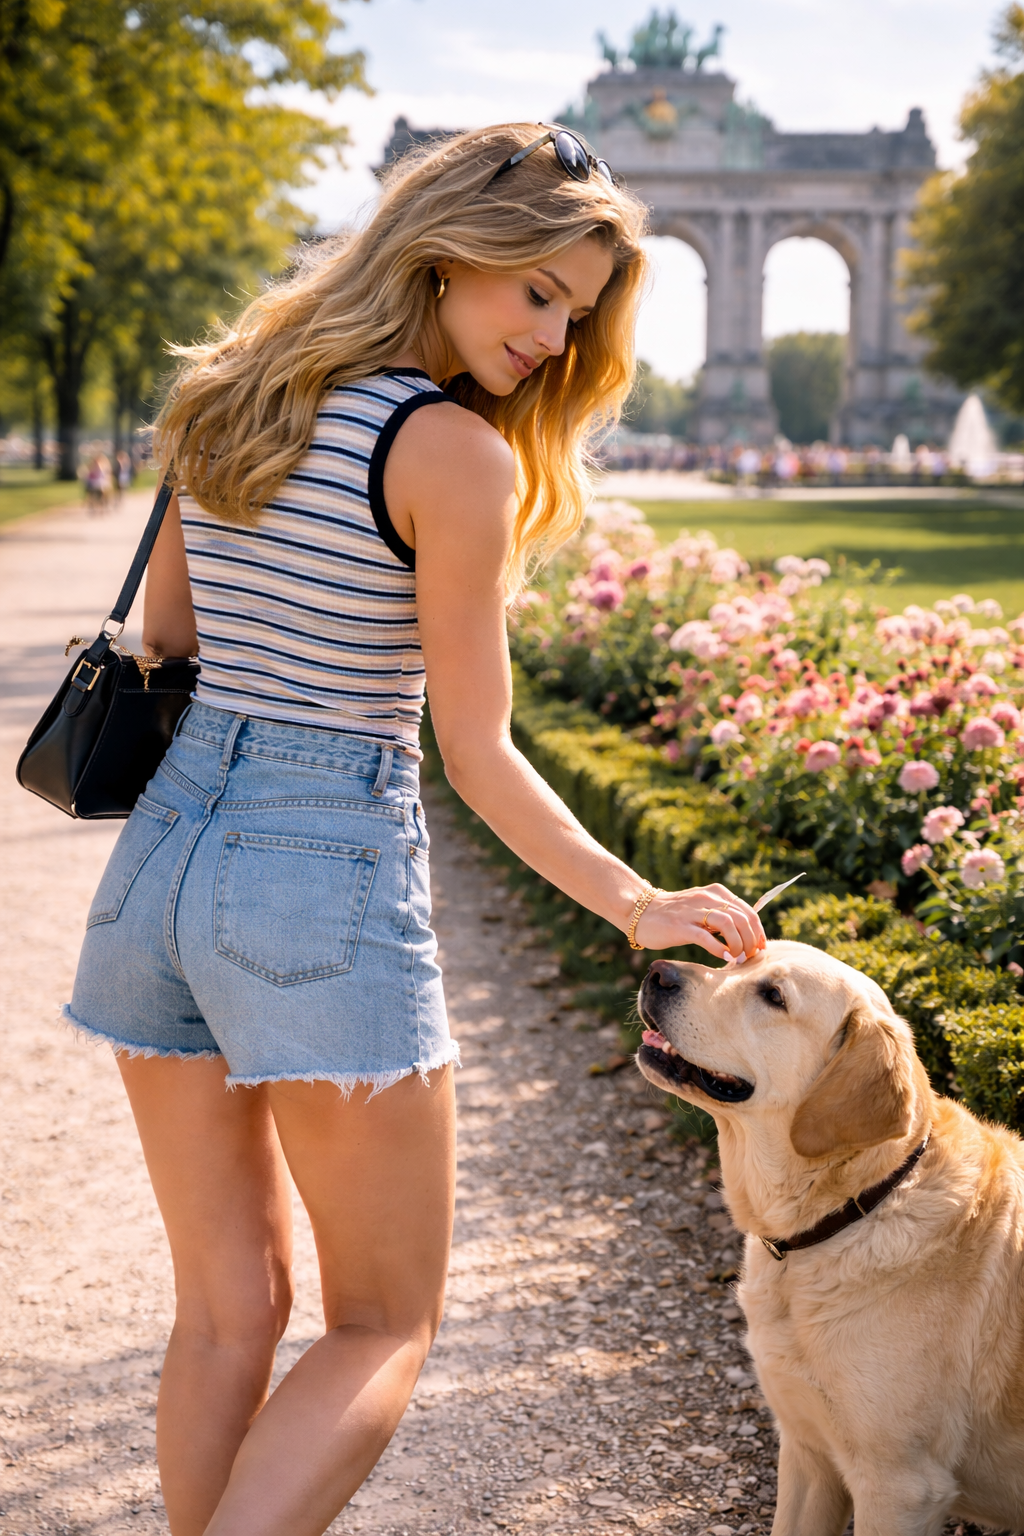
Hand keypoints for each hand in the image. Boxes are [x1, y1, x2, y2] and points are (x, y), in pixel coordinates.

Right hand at [634, 883, 765, 959]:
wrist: (641, 912)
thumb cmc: (676, 915)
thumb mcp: (702, 908)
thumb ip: (723, 916)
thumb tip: (748, 936)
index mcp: (716, 892)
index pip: (748, 911)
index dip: (758, 932)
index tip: (759, 948)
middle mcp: (707, 898)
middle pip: (742, 918)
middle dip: (751, 940)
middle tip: (749, 956)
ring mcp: (693, 911)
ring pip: (729, 924)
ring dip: (739, 944)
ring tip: (737, 957)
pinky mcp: (681, 926)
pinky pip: (706, 937)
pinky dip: (720, 948)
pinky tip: (725, 957)